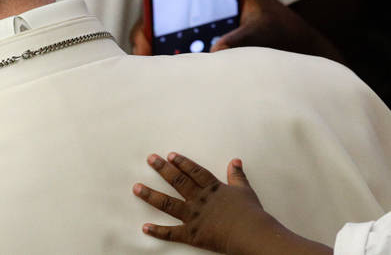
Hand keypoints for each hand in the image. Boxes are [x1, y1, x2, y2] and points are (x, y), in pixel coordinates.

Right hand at [129, 0, 341, 61]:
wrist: (296, 49)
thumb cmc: (281, 30)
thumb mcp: (265, 28)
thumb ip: (243, 36)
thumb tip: (216, 49)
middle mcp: (201, 6)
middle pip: (161, 11)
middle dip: (146, 27)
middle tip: (143, 45)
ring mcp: (196, 27)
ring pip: (162, 32)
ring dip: (151, 45)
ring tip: (147, 60)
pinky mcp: (197, 46)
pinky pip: (173, 49)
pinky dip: (163, 58)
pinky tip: (160, 71)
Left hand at [133, 153, 331, 254]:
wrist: (253, 234)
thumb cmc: (252, 213)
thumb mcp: (245, 191)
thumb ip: (237, 176)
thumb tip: (235, 160)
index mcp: (213, 188)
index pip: (194, 171)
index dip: (182, 162)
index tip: (169, 155)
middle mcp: (200, 199)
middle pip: (178, 181)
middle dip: (162, 169)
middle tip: (150, 159)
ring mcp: (194, 216)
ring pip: (168, 203)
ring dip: (151, 195)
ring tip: (136, 188)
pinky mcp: (192, 234)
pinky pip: (172, 233)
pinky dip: (158, 231)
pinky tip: (144, 227)